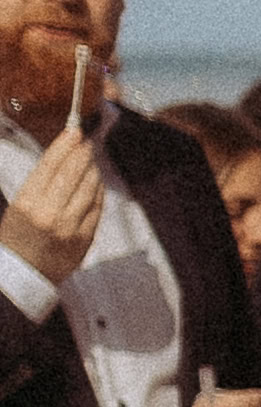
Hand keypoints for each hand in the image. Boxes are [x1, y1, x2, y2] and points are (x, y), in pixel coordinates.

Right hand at [1, 119, 106, 284]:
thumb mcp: (17, 208)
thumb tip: (62, 162)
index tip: (73, 131)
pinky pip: (96, 209)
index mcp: (26, 204)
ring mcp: (69, 228)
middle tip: (86, 142)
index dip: (63, 146)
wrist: (22, 275)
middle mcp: (48, 214)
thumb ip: (39, 186)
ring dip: (92, 170)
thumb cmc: (16, 240)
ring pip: (87, 190)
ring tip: (91, 159)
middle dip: (81, 154)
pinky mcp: (84, 239)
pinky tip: (96, 182)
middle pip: (71, 175)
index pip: (49, 167)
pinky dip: (98, 192)